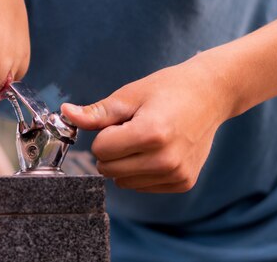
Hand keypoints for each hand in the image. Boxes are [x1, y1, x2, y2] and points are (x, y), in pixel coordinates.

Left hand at [61, 56, 232, 192]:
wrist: (211, 94)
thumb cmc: (168, 89)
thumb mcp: (129, 95)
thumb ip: (97, 112)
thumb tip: (66, 113)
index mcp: (151, 134)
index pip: (101, 150)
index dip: (105, 133)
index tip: (123, 120)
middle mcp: (166, 160)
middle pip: (109, 168)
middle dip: (112, 149)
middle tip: (134, 128)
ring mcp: (177, 174)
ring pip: (123, 181)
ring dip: (125, 162)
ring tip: (148, 138)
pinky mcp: (183, 183)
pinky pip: (142, 186)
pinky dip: (141, 171)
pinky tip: (158, 150)